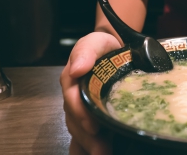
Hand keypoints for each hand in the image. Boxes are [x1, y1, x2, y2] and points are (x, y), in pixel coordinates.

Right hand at [60, 32, 121, 154]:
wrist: (115, 49)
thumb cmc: (103, 47)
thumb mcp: (95, 42)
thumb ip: (85, 51)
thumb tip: (76, 69)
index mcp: (73, 79)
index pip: (72, 99)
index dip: (81, 113)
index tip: (93, 127)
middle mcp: (74, 96)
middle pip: (75, 120)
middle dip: (87, 138)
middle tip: (101, 151)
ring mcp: (81, 108)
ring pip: (79, 130)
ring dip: (88, 145)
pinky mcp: (91, 116)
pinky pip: (83, 136)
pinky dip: (85, 148)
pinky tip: (94, 154)